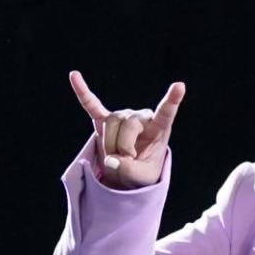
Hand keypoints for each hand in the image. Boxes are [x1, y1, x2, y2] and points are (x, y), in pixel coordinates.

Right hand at [69, 70, 185, 188]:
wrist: (127, 174)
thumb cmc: (141, 173)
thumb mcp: (143, 178)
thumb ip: (131, 171)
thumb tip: (111, 160)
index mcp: (159, 129)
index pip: (166, 113)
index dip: (172, 100)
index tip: (180, 86)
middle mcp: (141, 118)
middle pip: (127, 123)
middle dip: (122, 146)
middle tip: (126, 160)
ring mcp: (123, 117)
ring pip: (110, 122)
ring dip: (109, 143)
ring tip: (116, 156)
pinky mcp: (103, 119)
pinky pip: (91, 105)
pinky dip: (82, 92)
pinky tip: (74, 76)